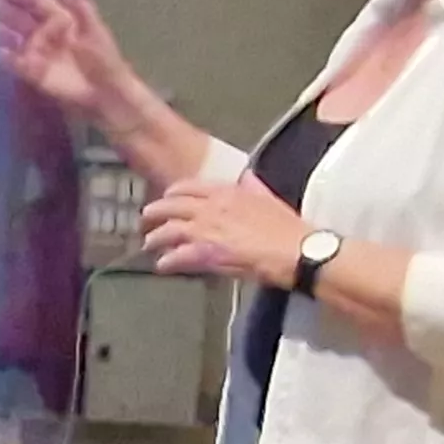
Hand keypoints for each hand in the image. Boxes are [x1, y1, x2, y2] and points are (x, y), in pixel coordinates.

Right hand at [0, 0, 137, 116]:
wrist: (105, 93)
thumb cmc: (104, 61)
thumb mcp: (96, 33)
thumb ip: (82, 11)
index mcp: (62, 21)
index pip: (37, 3)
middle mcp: (47, 35)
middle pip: (22, 20)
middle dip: (5, 10)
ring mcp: (40, 55)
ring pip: (17, 40)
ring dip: (4, 34)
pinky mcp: (36, 74)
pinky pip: (18, 64)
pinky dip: (9, 59)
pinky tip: (1, 53)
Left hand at [144, 173, 315, 286]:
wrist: (296, 251)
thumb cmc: (287, 228)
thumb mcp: (269, 198)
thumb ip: (252, 186)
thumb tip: (247, 176)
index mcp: (226, 192)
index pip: (188, 187)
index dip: (172, 193)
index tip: (166, 197)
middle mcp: (210, 208)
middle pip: (169, 207)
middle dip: (154, 213)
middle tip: (146, 220)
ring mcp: (205, 231)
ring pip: (166, 231)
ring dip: (154, 239)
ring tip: (149, 245)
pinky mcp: (205, 255)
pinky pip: (175, 257)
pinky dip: (166, 262)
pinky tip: (162, 267)